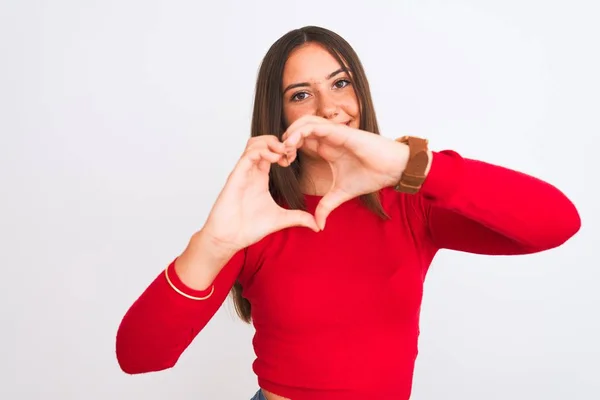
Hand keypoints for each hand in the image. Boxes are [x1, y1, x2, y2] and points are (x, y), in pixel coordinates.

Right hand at [202, 135, 319, 253]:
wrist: (229, 239)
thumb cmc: (249, 228)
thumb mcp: (281, 220)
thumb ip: (298, 218)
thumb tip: (317, 225)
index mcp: (260, 177)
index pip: (271, 152)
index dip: (285, 150)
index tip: (295, 158)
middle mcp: (251, 172)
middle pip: (262, 142)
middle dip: (279, 142)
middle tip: (291, 152)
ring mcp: (243, 172)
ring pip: (254, 143)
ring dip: (270, 143)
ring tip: (283, 153)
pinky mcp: (236, 176)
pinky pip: (248, 155)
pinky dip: (263, 151)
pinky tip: (275, 160)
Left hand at [282, 115, 410, 229]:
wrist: (393, 169)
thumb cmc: (372, 176)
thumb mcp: (341, 195)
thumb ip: (326, 206)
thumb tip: (318, 225)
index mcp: (327, 148)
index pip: (301, 141)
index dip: (288, 150)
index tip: (283, 165)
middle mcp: (328, 138)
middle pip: (298, 129)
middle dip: (285, 141)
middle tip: (279, 158)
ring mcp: (333, 132)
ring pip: (303, 123)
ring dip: (290, 134)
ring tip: (284, 151)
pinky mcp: (339, 131)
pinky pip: (313, 125)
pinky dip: (299, 132)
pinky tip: (291, 145)